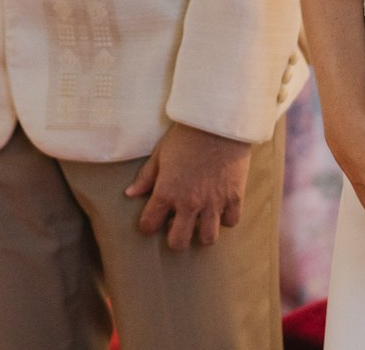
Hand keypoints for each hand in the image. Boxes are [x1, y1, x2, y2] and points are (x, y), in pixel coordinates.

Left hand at [125, 122, 252, 250]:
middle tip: (177, 228)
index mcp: (166, 192)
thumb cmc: (186, 135)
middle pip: (179, 242)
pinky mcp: (234, 196)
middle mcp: (189, 203)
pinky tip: (220, 209)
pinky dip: (225, 219)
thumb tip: (130, 194)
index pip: (150, 224)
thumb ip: (146, 177)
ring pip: (208, 239)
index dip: (147, 226)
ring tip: (200, 222)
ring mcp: (213, 202)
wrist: (217, 121)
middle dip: (175, 240)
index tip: (151, 222)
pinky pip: (231, 222)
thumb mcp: (160, 153)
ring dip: (202, 233)